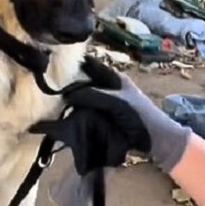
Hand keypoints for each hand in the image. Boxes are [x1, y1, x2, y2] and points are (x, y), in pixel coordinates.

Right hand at [31, 56, 190, 174]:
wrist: (157, 141)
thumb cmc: (141, 116)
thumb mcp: (116, 102)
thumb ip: (92, 95)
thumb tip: (67, 95)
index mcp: (114, 78)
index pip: (90, 65)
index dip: (74, 64)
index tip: (54, 65)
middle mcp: (109, 88)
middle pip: (84, 82)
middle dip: (68, 84)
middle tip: (47, 88)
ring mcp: (106, 104)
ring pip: (84, 99)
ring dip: (71, 102)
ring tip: (51, 104)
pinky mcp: (104, 119)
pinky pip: (86, 114)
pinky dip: (76, 115)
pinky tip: (63, 119)